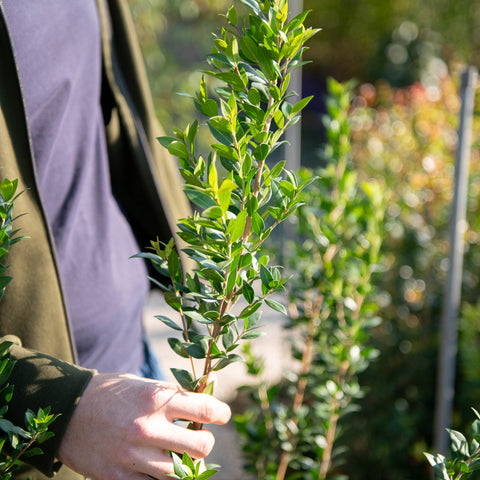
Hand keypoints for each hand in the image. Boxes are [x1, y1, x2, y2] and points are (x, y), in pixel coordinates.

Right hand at [57, 373, 230, 479]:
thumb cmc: (112, 392)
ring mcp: (133, 456)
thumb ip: (174, 394)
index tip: (223, 416)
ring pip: (182, 473)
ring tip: (182, 456)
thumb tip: (207, 395)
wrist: (68, 410)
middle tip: (200, 438)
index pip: (205, 409)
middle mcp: (148, 428)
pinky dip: (161, 478)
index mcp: (156, 399)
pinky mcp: (119, 477)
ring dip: (188, 465)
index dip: (221, 413)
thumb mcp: (143, 385)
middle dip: (206, 443)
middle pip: (201, 446)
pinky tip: (159, 466)